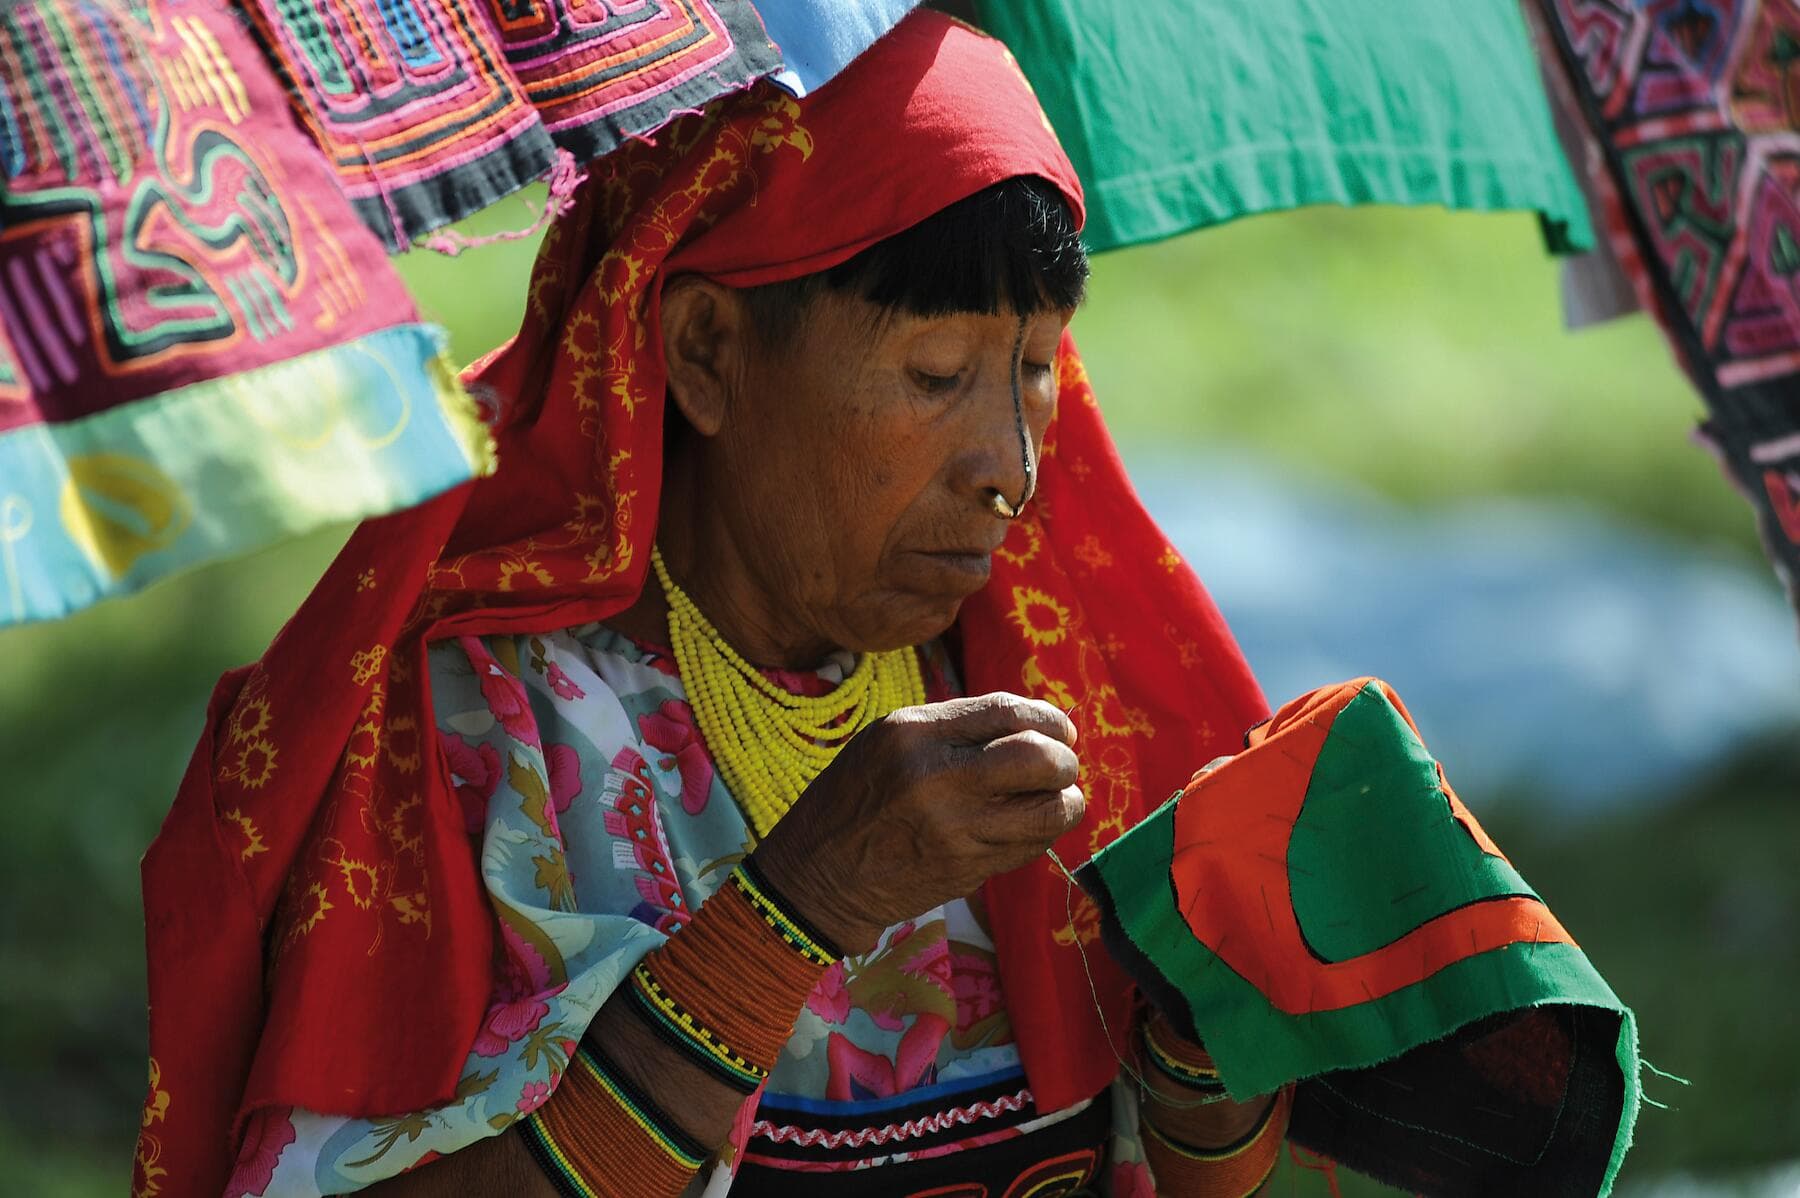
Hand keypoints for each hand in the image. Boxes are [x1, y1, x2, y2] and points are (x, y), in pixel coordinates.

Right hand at [752, 693, 1084, 955]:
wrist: (818, 876)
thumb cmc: (856, 798)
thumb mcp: (888, 740)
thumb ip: (954, 728)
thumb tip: (1034, 725)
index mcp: (913, 732)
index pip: (1006, 710)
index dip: (1047, 717)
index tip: (1060, 728)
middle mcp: (936, 776)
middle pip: (1038, 758)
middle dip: (1064, 760)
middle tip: (1062, 765)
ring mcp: (953, 828)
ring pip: (1048, 810)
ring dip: (1065, 802)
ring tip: (1057, 797)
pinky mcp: (965, 869)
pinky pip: (1029, 846)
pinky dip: (1039, 833)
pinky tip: (1024, 826)